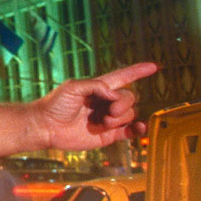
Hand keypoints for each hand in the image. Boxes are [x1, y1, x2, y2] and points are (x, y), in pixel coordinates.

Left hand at [25, 62, 156, 150]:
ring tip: (103, 121)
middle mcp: (106, 102)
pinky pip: (130, 132)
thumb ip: (96, 85)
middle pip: (130, 97)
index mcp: (98, 88)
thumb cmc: (55, 104)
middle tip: (108, 110)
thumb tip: (115, 95)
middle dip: (123, 103)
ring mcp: (108, 118)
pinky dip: (137, 129)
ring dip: (120, 117)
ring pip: (130, 114)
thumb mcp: (73, 87)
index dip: (137, 71)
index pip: (122, 77)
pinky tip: (139, 127)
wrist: (46, 126)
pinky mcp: (108, 135)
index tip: (153, 66)